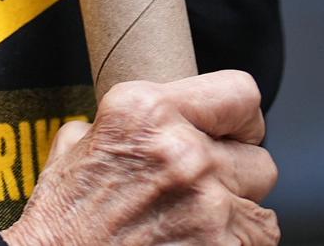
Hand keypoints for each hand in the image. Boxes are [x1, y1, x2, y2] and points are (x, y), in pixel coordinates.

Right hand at [5, 72, 278, 245]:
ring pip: (262, 209)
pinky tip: (198, 244)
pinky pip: (255, 243)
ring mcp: (207, 207)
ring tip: (199, 225)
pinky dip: (234, 245)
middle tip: (205, 190)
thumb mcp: (75, 148)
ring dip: (238, 217)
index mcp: (145, 112)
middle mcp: (183, 152)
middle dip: (236, 175)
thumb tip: (146, 125)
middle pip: (259, 157)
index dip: (241, 119)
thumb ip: (118, 126)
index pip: (241, 93)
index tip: (234, 133)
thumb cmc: (62, 222)